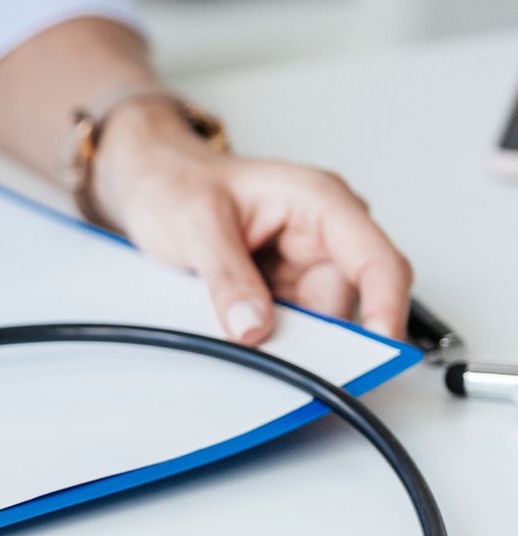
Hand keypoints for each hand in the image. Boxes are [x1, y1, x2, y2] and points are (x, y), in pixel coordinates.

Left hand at [91, 104, 413, 344]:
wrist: (149, 181)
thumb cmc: (176, 182)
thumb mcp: (195, 224)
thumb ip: (226, 276)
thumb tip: (253, 327)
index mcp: (320, 202)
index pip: (378, 262)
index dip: (386, 310)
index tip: (379, 351)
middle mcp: (323, 233)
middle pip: (346, 303)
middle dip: (317, 337)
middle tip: (273, 354)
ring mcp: (303, 263)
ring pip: (316, 321)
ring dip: (285, 337)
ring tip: (236, 328)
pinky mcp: (280, 287)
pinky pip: (287, 324)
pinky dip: (267, 335)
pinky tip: (235, 329)